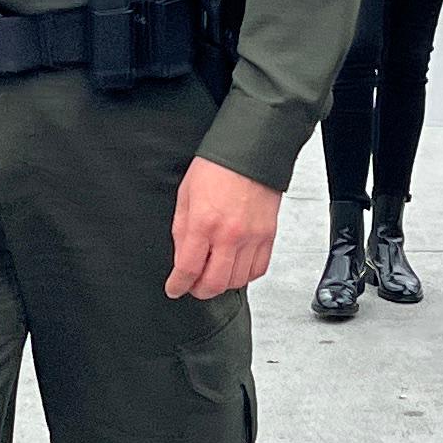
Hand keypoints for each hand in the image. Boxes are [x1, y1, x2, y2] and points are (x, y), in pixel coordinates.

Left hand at [167, 157, 280, 300]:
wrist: (250, 151)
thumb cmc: (216, 167)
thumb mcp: (186, 196)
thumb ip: (182, 230)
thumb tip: (181, 257)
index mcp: (204, 223)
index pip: (188, 269)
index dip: (178, 285)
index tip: (174, 288)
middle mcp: (230, 234)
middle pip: (214, 283)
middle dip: (199, 291)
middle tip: (193, 286)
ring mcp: (252, 237)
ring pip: (237, 281)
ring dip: (222, 284)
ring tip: (213, 274)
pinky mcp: (268, 235)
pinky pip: (258, 269)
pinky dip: (245, 275)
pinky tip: (235, 267)